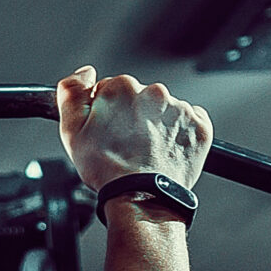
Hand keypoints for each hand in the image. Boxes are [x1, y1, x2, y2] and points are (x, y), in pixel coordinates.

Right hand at [55, 67, 212, 192]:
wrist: (141, 197)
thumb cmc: (107, 169)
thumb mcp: (71, 131)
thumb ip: (71, 93)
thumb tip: (84, 73)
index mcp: (122, 88)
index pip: (112, 89)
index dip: (107, 111)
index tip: (108, 130)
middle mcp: (153, 92)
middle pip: (140, 98)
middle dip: (133, 116)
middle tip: (126, 144)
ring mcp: (179, 109)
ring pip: (164, 110)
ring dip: (155, 125)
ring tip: (146, 151)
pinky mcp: (199, 126)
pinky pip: (188, 122)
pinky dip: (178, 133)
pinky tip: (165, 150)